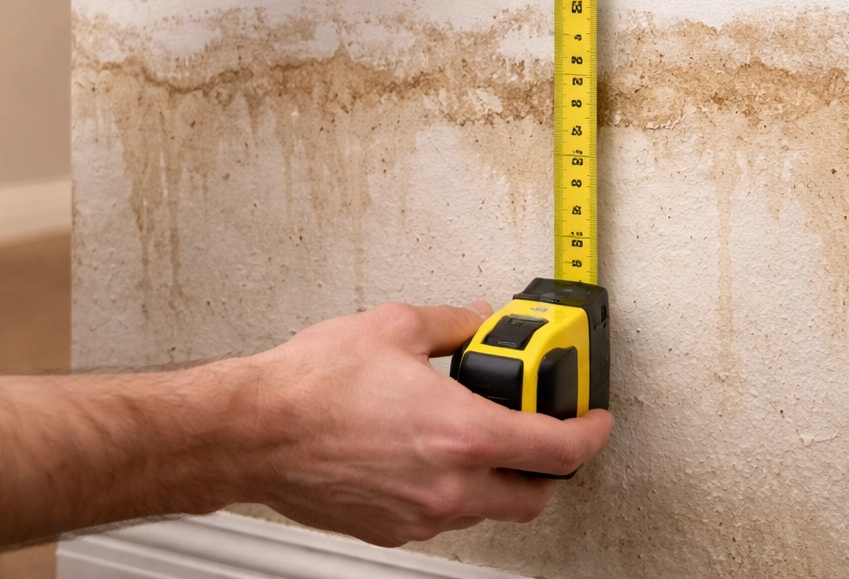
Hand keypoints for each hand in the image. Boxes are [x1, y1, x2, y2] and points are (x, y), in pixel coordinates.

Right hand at [214, 300, 613, 544]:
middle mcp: (449, 485)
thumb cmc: (312, 385)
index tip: (595, 420)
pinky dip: (454, 490)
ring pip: (489, 511)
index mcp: (462, 433)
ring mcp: (420, 515)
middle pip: (535, 497)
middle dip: (550, 468)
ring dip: (498, 479)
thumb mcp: (396, 327)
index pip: (559, 449)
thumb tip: (479, 321)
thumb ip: (455, 325)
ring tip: (479, 437)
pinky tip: (431, 455)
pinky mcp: (390, 527)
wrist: (253, 431)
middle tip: (545, 434)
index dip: (591, 433)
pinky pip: (444, 517)